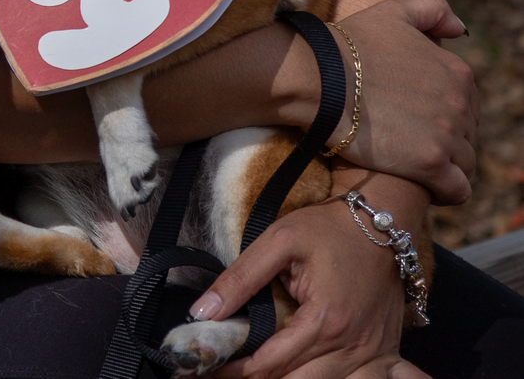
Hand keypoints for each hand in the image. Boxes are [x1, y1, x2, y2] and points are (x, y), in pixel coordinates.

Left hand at [191, 199, 427, 378]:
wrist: (381, 223)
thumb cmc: (328, 228)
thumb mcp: (279, 240)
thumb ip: (241, 278)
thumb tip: (204, 311)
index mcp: (324, 322)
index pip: (270, 364)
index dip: (235, 372)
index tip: (208, 367)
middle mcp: (350, 348)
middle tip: (225, 373)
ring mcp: (371, 355)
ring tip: (254, 373)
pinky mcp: (383, 354)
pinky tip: (301, 373)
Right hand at [324, 0, 475, 204]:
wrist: (317, 76)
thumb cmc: (349, 44)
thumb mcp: (392, 12)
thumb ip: (433, 9)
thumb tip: (461, 29)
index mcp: (457, 71)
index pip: (467, 105)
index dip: (442, 113)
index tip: (414, 117)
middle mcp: (459, 102)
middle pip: (467, 134)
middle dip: (444, 139)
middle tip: (407, 139)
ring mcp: (447, 133)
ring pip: (464, 163)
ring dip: (444, 166)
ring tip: (410, 162)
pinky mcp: (430, 163)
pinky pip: (458, 190)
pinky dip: (446, 190)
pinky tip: (423, 183)